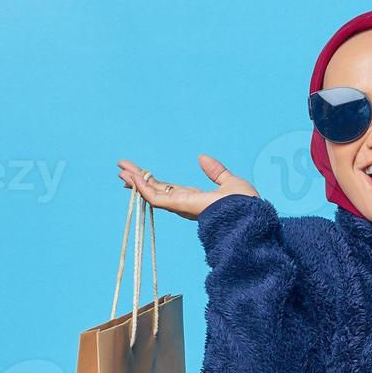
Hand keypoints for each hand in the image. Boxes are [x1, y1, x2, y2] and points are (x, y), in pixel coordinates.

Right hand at [117, 155, 259, 220]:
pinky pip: (158, 198)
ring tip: (121, 170)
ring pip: (152, 194)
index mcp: (195, 199)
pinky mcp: (181, 206)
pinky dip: (145, 188)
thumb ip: (215, 172)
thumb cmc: (246, 206)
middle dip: (139, 180)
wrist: (250, 214)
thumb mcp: (230, 182)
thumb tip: (202, 158)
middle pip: (156, 190)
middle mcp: (185, 204)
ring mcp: (182, 206)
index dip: (152, 181)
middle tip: (121, 169)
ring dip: (136, 182)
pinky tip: (134, 178)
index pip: (168, 189)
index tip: (139, 172)